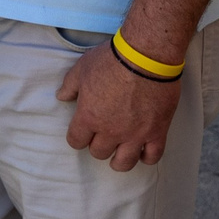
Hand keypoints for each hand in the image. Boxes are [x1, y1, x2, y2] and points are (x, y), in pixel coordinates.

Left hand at [58, 41, 182, 172]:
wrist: (146, 56)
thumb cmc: (112, 59)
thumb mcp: (82, 67)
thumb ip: (69, 86)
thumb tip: (61, 97)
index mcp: (89, 117)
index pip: (76, 141)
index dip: (77, 137)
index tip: (82, 131)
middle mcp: (110, 131)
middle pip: (99, 152)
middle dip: (98, 145)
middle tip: (103, 135)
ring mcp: (135, 134)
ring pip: (124, 163)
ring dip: (119, 160)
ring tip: (120, 154)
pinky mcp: (157, 131)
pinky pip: (152, 156)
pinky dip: (147, 157)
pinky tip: (143, 150)